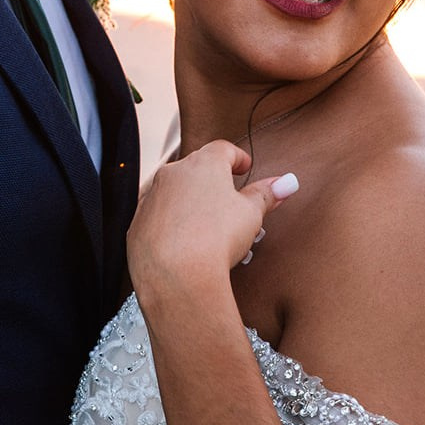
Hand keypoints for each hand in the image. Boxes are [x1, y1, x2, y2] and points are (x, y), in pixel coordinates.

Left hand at [128, 140, 298, 300]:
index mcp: (203, 164)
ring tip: (208, 227)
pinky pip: (157, 216)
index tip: (244, 168)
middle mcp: (172, 173)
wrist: (176, 275)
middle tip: (230, 203)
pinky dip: (170, 223)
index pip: (223, 149)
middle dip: (213, 182)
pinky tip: (184, 241)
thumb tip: (287, 182)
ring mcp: (151, 197)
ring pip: (174, 192)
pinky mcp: (137, 223)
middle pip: (196, 169)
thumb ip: (266, 194)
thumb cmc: (217, 239)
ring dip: (190, 202)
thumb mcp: (251, 214)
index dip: (237, 158)